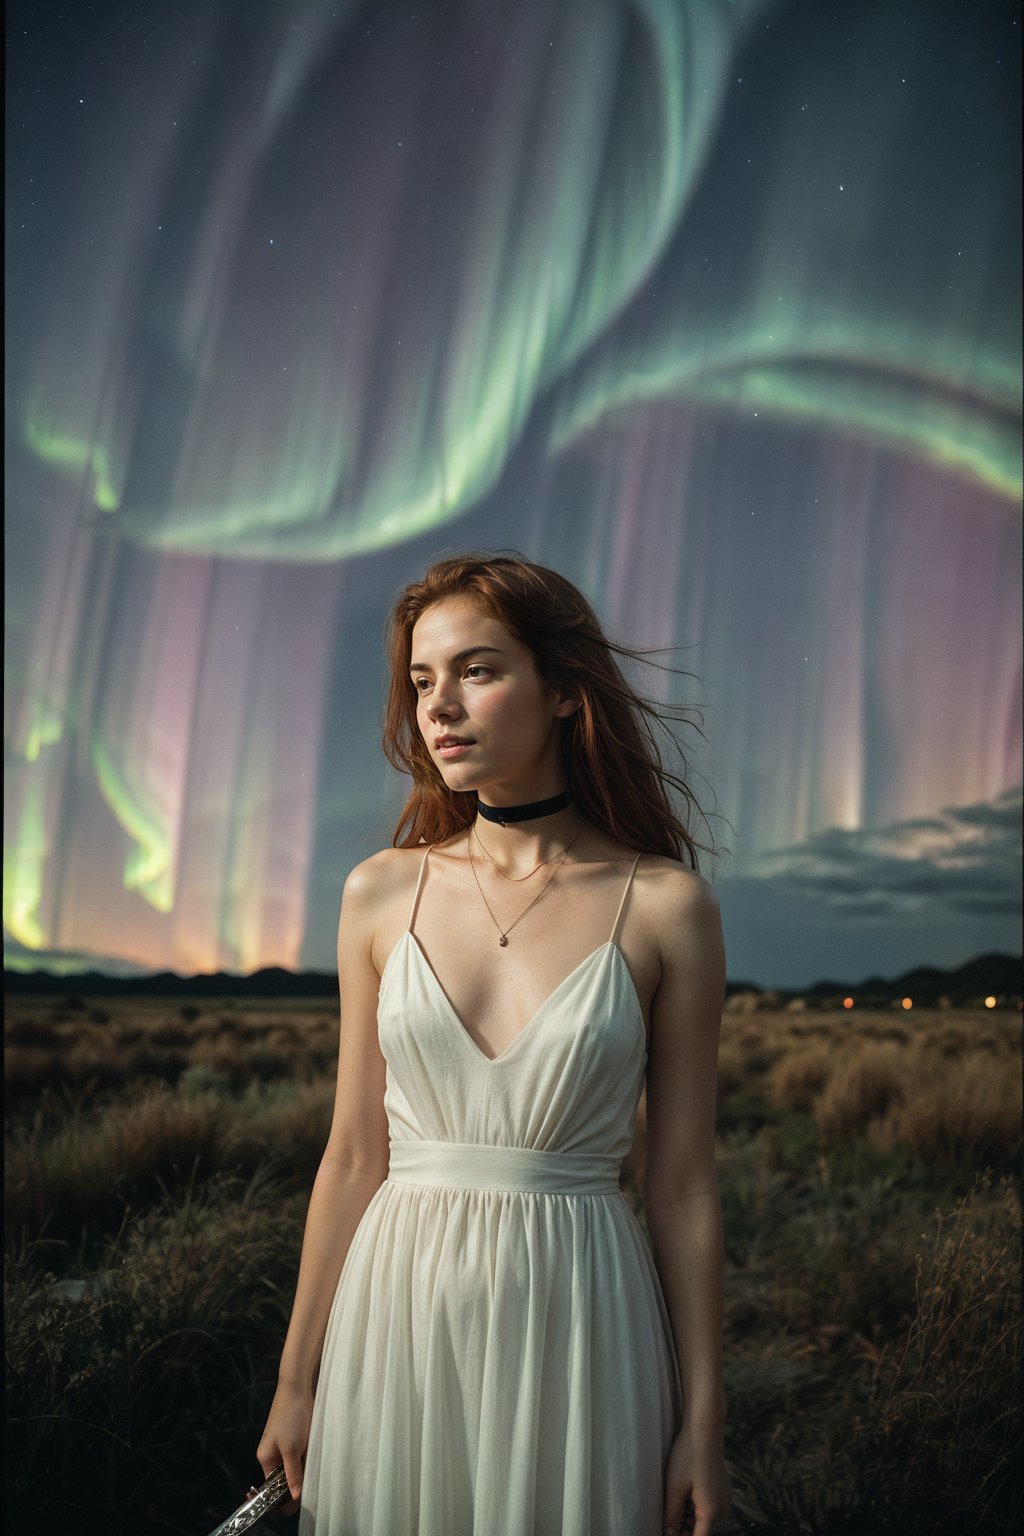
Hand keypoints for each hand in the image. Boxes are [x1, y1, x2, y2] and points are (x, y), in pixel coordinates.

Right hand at [256, 1379, 314, 1515]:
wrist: (298, 1386)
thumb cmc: (291, 1416)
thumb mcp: (292, 1449)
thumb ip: (292, 1474)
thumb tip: (294, 1497)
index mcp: (266, 1459)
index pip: (273, 1488)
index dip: (284, 1497)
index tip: (299, 1501)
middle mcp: (272, 1454)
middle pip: (285, 1478)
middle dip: (298, 1482)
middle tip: (311, 1482)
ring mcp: (284, 1444)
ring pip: (295, 1466)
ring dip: (305, 1469)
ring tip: (314, 1465)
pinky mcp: (295, 1436)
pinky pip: (301, 1455)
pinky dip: (308, 1458)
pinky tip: (316, 1455)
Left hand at [662, 1424, 732, 1535]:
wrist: (705, 1429)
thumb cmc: (688, 1455)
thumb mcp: (675, 1488)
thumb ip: (672, 1516)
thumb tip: (669, 1534)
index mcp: (711, 1512)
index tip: (667, 1533)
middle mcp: (722, 1510)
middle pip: (700, 1531)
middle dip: (683, 1530)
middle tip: (666, 1520)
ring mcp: (724, 1500)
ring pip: (703, 1520)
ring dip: (687, 1520)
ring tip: (671, 1508)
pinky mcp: (721, 1491)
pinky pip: (708, 1509)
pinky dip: (694, 1509)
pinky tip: (682, 1498)